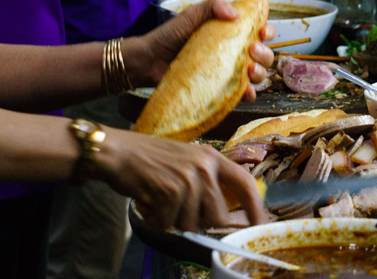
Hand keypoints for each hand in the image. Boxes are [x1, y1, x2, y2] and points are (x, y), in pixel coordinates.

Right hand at [95, 129, 267, 230]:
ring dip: (173, 220)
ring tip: (160, 200)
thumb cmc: (147, 159)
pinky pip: (170, 224)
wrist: (117, 152)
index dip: (255, 208)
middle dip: (198, 222)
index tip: (260, 224)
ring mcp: (187, 179)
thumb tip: (223, 215)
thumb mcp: (185, 160)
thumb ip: (205, 181)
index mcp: (211, 157)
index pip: (245, 183)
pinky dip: (157, 220)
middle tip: (177, 210)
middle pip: (218, 217)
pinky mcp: (170, 191)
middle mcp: (204, 167)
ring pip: (192, 224)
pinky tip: (149, 202)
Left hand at [134, 0, 274, 97]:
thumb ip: (213, 6)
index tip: (263, 32)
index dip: (267, 31)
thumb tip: (236, 14)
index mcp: (230, 32)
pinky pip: (240, 94)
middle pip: (262, 55)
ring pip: (256, 75)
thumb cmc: (170, 35)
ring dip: (260, 73)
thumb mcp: (192, 14)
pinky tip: (246, 91)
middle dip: (265, 53)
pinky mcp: (220, 89)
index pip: (258, 31)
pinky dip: (249, 94)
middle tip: (252, 50)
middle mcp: (233, 52)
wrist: (150, 60)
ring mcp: (227, 72)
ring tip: (249, 70)